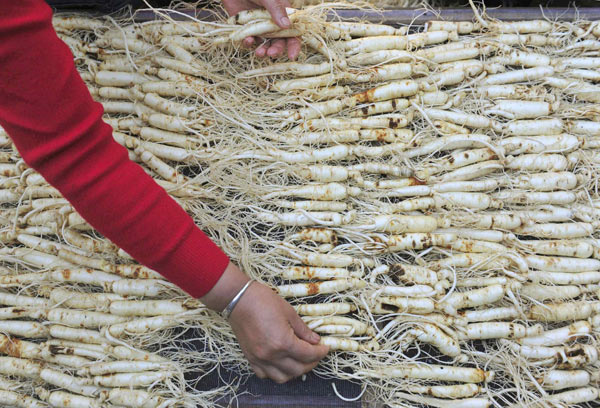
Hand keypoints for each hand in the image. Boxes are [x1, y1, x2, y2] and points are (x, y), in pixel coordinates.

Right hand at [200, 262, 328, 382]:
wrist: (238, 299)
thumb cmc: (263, 301)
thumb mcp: (289, 312)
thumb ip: (303, 330)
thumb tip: (315, 340)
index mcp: (283, 342)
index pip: (308, 354)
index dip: (320, 352)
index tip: (325, 347)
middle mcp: (271, 355)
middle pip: (298, 369)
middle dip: (311, 363)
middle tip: (316, 353)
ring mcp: (259, 359)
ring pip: (282, 377)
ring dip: (295, 372)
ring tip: (300, 361)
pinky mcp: (250, 358)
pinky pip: (265, 374)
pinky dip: (276, 372)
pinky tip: (281, 363)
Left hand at [222, 0, 301, 59]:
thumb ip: (276, 9)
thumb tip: (287, 25)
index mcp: (283, 15)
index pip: (293, 33)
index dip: (294, 45)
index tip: (292, 56)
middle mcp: (273, 24)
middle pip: (279, 42)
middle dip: (276, 50)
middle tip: (271, 53)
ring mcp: (259, 28)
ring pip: (264, 44)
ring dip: (263, 51)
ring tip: (260, 53)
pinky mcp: (246, 30)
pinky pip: (249, 40)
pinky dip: (249, 43)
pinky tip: (247, 40)